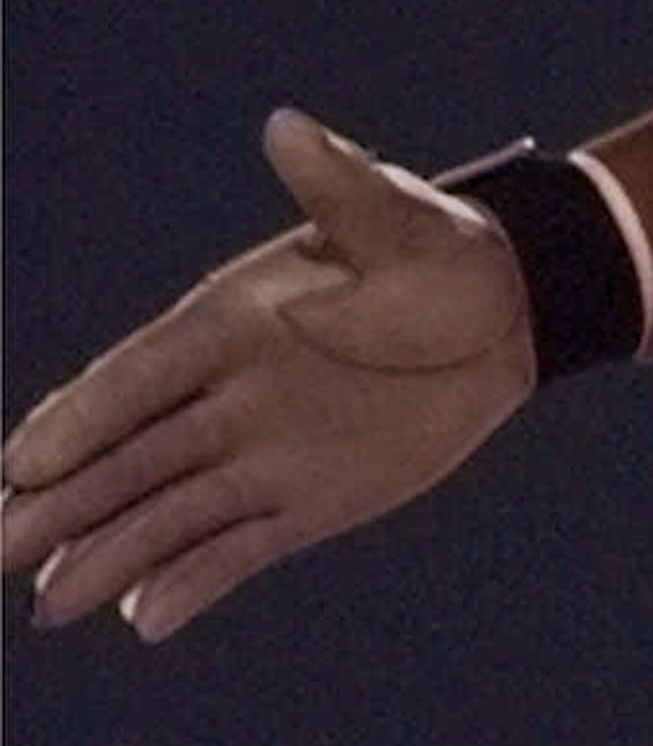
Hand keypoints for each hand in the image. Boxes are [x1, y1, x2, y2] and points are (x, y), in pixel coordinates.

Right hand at [2, 109, 537, 639]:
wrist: (511, 311)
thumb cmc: (443, 252)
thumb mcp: (396, 218)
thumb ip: (337, 184)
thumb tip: (287, 125)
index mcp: (231, 322)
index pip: (140, 375)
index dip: (82, 417)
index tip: (22, 462)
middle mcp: (229, 395)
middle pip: (129, 455)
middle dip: (64, 500)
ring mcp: (262, 455)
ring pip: (169, 512)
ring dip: (110, 554)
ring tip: (51, 604)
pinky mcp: (306, 504)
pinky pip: (237, 551)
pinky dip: (193, 583)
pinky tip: (144, 620)